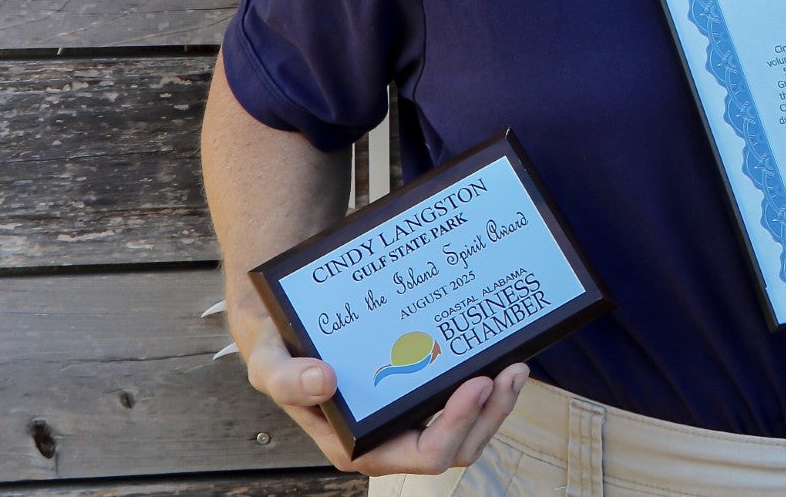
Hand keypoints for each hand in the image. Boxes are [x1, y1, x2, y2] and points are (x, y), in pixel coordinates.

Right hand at [241, 310, 527, 476]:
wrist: (285, 331)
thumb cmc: (279, 354)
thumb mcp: (268, 364)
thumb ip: (286, 379)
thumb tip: (323, 381)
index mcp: (360, 445)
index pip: (423, 454)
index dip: (455, 426)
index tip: (476, 383)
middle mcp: (390, 438)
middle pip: (457, 447)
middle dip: (489, 414)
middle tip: (511, 371)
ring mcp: (408, 418)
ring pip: (467, 429)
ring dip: (496, 403)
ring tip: (516, 367)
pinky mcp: (418, 395)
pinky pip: (461, 402)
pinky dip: (485, 386)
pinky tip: (498, 356)